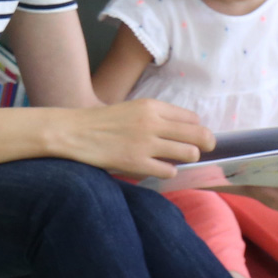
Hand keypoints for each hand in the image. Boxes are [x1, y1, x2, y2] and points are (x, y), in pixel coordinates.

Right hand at [56, 100, 212, 176]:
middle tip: (199, 150)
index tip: (190, 136)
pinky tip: (156, 168)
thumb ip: (156, 116)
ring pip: (189, 153)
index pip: (192, 118)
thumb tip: (186, 130)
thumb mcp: (131, 109)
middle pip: (199, 135)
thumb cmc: (101, 122)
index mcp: (151, 106)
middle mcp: (152, 123)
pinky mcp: (136, 163)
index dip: (196, 129)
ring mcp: (145, 144)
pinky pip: (169, 171)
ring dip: (185, 158)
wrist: (72, 132)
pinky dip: (167, 171)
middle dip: (205, 144)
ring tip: (173, 159)